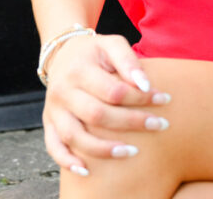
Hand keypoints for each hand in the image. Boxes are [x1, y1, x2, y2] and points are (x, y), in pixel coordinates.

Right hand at [42, 32, 170, 176]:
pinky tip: (86, 169)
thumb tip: (145, 85)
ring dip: (104, 149)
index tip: (164, 99)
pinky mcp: (48, 123)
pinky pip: (54, 146)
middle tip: (159, 125)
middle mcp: (63, 91)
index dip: (140, 98)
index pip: (113, 90)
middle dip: (132, 123)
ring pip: (75, 136)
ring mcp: (53, 109)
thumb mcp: (111, 44)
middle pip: (97, 115)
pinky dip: (67, 160)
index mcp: (79, 69)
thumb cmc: (94, 52)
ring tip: (133, 152)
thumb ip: (128, 60)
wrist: (62, 53)